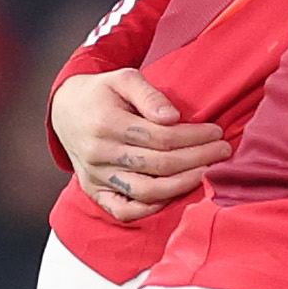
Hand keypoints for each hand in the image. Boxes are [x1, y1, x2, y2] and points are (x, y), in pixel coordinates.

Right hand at [49, 67, 228, 220]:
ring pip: (146, 191)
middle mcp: (99, 153)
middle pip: (160, 164)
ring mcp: (96, 175)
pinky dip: (149, 210)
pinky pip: (123, 210)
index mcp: (107, 123)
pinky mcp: (93, 190)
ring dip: (183, 186)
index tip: (216, 132)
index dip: (194, 137)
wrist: (65, 111)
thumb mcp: (123, 78)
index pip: (162, 137)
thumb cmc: (102, 93)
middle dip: (198, 159)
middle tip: (222, 152)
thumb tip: (172, 117)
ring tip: (206, 173)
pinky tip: (173, 197)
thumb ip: (149, 94)